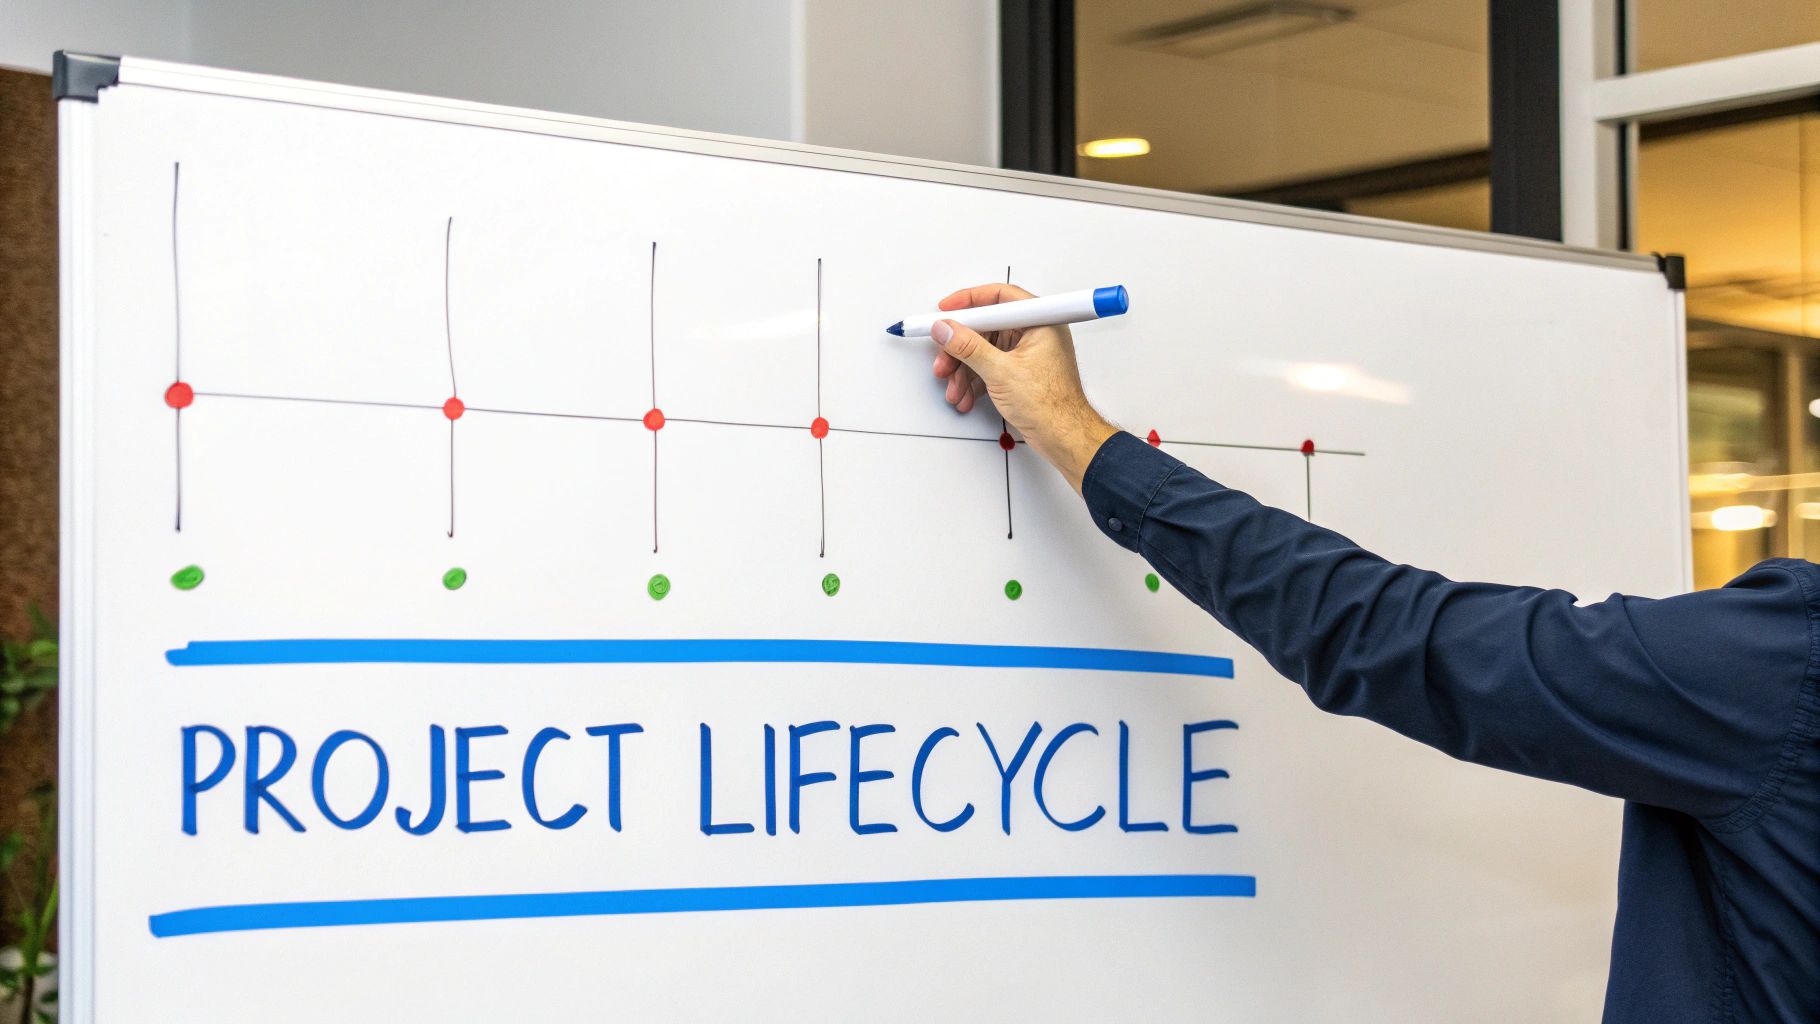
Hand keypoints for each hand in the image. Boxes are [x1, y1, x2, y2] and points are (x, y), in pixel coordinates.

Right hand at [930, 283, 1117, 492]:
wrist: (1064, 438)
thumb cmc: (1051, 406)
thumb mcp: (1001, 372)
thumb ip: (969, 347)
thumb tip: (947, 329)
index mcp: (1040, 322)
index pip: (999, 297)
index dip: (969, 302)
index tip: (946, 310)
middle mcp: (1035, 333)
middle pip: (987, 328)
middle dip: (961, 347)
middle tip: (944, 359)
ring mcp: (1028, 354)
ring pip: (985, 350)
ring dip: (964, 369)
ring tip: (954, 387)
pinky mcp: (1021, 373)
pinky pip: (991, 367)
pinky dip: (975, 380)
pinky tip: (966, 395)